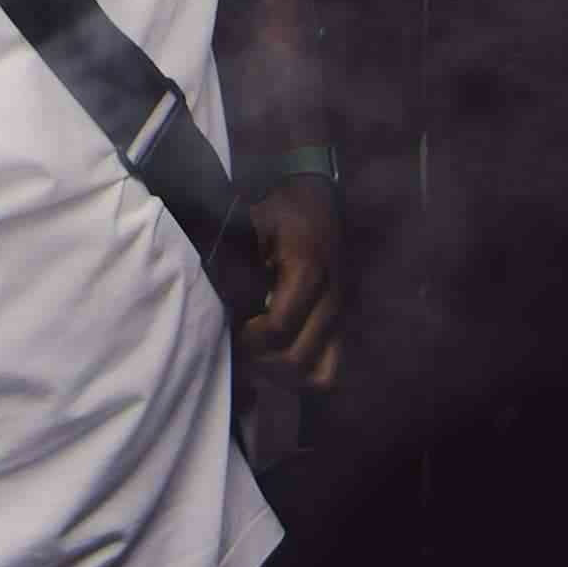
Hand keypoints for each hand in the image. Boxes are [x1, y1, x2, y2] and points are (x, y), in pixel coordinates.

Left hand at [233, 176, 341, 392]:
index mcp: (308, 272)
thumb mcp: (251, 225)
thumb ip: (238, 264)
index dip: (248, 339)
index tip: (230, 330)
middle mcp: (332, 300)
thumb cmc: (279, 206)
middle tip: (240, 348)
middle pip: (298, 359)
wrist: (315, 192)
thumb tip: (224, 305)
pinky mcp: (343, 321)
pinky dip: (305, 372)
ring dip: (285, 374)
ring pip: (321, 373)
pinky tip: (279, 355)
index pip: (277, 329)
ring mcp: (342, 313)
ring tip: (260, 356)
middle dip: (262, 362)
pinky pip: (331, 365)